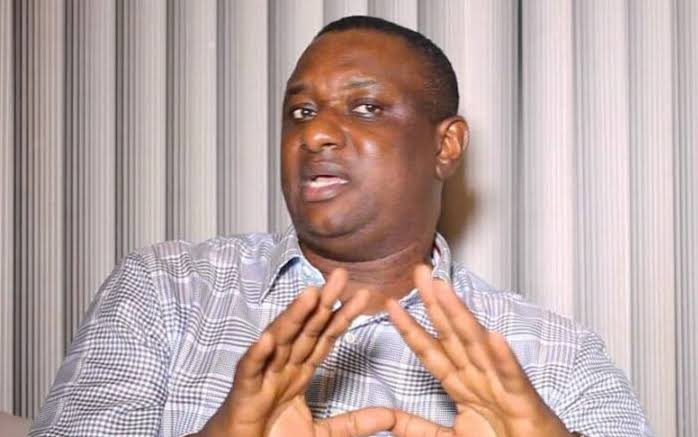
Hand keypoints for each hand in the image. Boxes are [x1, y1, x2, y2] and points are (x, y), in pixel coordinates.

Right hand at [197, 269, 395, 436]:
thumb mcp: (322, 433)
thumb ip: (353, 423)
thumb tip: (389, 415)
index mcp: (298, 372)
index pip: (325, 338)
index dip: (342, 316)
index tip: (363, 295)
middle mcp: (282, 367)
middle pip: (306, 330)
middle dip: (323, 302)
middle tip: (340, 276)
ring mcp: (262, 376)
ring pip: (280, 341)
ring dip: (294, 317)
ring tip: (310, 294)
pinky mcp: (243, 393)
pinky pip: (250, 371)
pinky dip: (258, 355)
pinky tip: (268, 339)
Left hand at [385, 265, 572, 436]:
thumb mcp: (448, 436)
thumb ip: (416, 426)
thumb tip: (385, 415)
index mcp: (462, 385)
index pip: (430, 350)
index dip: (410, 327)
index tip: (390, 303)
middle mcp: (479, 378)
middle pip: (451, 335)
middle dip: (434, 303)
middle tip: (420, 272)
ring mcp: (501, 386)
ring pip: (477, 346)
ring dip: (461, 316)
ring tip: (444, 289)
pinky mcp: (524, 401)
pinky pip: (511, 377)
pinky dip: (503, 357)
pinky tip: (493, 335)